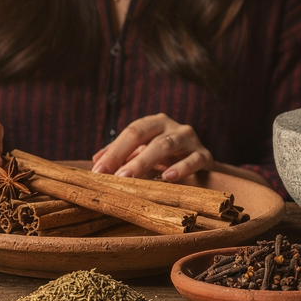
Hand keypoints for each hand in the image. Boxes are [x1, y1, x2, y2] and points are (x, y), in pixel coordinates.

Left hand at [90, 114, 212, 181]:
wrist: (200, 161)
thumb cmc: (165, 156)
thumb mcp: (142, 151)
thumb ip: (120, 154)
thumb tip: (95, 161)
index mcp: (153, 123)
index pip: (131, 132)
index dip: (113, 151)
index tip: (97, 171)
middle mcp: (172, 126)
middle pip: (145, 136)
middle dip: (125, 156)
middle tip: (112, 176)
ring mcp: (190, 139)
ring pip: (167, 145)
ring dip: (146, 162)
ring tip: (130, 177)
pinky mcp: (205, 155)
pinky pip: (194, 160)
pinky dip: (181, 168)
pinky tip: (167, 177)